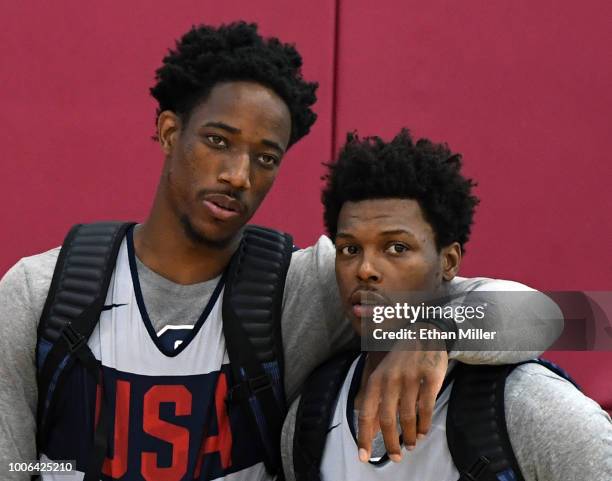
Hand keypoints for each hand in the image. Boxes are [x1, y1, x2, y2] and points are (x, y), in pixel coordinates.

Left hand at [357, 331, 447, 462]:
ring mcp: (411, 378)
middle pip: (388, 419)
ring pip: (408, 416)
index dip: (364, 436)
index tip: (363, 456)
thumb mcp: (383, 375)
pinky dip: (424, 424)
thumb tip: (372, 430)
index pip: (367, 413)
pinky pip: (426, 408)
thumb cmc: (401, 359)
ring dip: (409, 435)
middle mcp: (391, 379)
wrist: (425, 333)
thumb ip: (377, 401)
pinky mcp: (430, 378)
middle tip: (395, 457)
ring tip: (411, 445)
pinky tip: (423, 432)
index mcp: (376, 379)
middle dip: (390, 443)